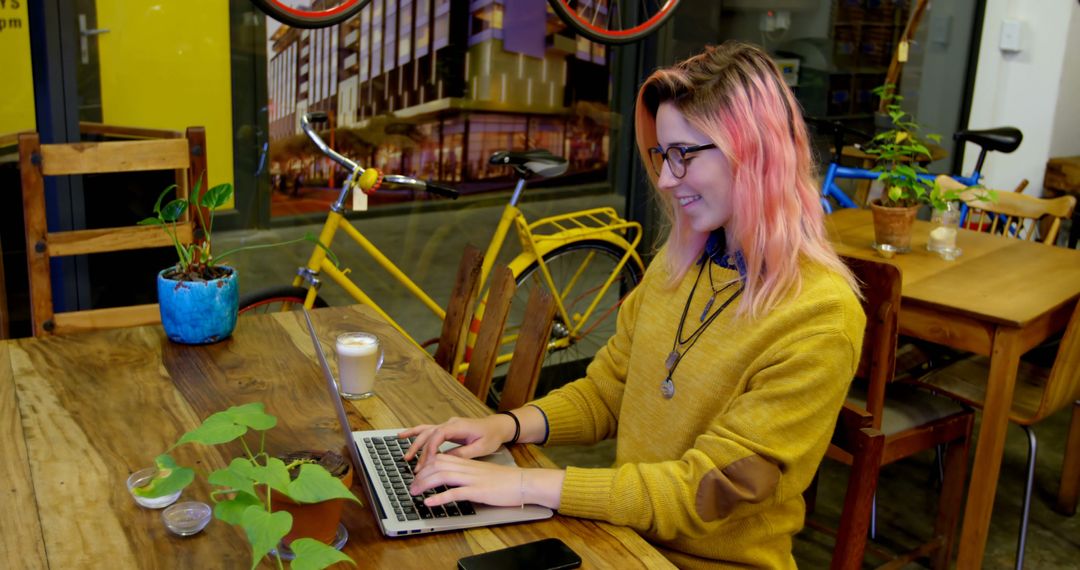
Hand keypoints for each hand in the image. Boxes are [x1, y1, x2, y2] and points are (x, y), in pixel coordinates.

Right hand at [399, 415, 511, 471]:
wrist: (498, 426)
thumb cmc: (491, 436)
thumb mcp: (481, 448)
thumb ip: (463, 453)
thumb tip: (446, 460)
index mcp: (459, 426)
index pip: (438, 435)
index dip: (430, 449)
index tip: (427, 463)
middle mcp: (450, 423)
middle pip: (429, 434)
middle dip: (420, 451)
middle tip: (415, 468)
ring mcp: (447, 425)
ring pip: (425, 432)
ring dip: (414, 444)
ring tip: (405, 457)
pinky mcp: (447, 429)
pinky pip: (427, 429)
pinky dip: (415, 433)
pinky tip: (402, 436)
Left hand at [409, 454, 523, 507]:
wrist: (523, 482)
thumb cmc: (505, 480)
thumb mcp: (482, 473)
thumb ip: (467, 473)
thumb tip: (453, 480)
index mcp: (468, 462)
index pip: (441, 458)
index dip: (425, 465)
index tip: (417, 475)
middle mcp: (468, 468)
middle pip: (437, 465)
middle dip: (420, 475)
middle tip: (411, 486)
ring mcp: (472, 478)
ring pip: (442, 476)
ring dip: (425, 484)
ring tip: (414, 492)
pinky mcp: (478, 490)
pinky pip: (455, 492)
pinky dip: (440, 497)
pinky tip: (430, 502)